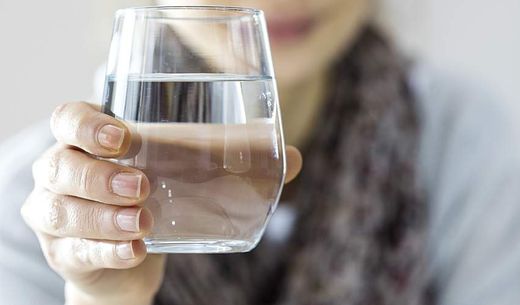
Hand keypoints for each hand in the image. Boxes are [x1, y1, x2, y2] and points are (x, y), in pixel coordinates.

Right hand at [21, 102, 301, 304]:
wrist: (125, 257)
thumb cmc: (152, 201)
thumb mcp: (181, 176)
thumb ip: (231, 165)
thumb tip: (292, 158)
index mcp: (89, 143)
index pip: (68, 119)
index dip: (87, 125)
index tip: (122, 137)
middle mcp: (62, 174)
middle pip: (60, 165)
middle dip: (100, 176)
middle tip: (141, 185)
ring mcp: (56, 215)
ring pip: (61, 210)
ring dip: (103, 217)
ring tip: (145, 222)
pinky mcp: (65, 252)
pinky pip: (76, 250)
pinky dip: (106, 251)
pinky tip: (135, 251)